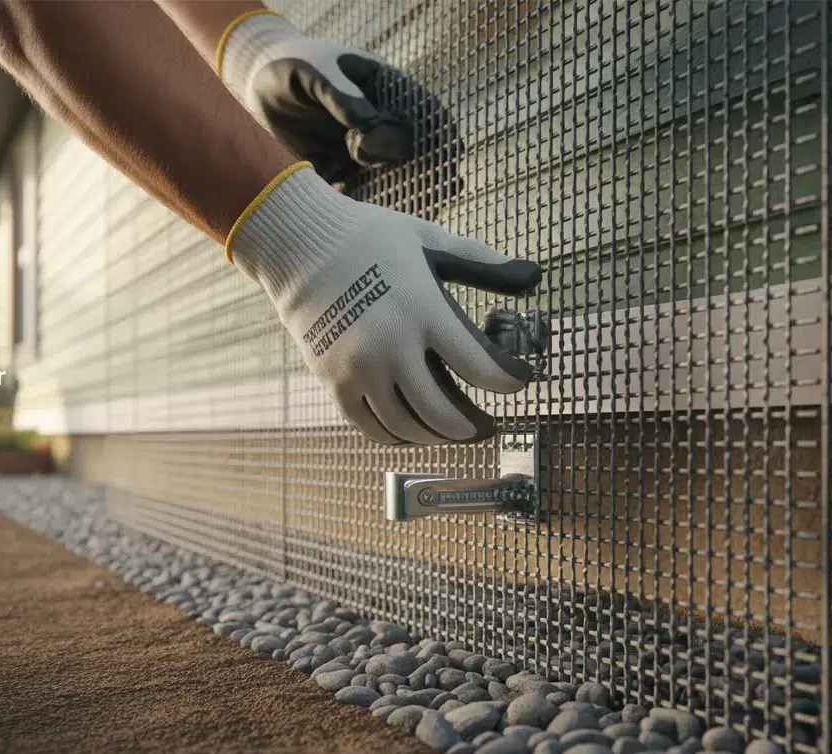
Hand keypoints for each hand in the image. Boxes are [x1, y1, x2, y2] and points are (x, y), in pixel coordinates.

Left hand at [217, 11, 460, 194]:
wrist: (256, 86)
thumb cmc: (292, 67)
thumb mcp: (316, 73)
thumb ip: (341, 96)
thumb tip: (368, 127)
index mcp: (386, 93)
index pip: (424, 114)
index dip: (441, 134)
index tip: (450, 152)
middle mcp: (381, 126)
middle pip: (414, 154)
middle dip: (424, 171)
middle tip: (436, 189)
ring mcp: (363, 153)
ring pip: (390, 180)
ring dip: (397, 197)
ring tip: (405, 217)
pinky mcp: (340, 173)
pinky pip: (356, 195)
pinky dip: (359, 208)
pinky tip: (358, 218)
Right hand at [229, 164, 540, 445]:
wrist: (298, 246)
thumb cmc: (370, 238)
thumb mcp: (429, 239)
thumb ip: (481, 262)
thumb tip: (532, 275)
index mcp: (422, 310)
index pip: (480, 368)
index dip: (509, 383)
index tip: (518, 381)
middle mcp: (391, 347)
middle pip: (445, 415)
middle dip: (475, 426)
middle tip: (488, 423)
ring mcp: (359, 371)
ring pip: (409, 428)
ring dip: (439, 436)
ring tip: (454, 430)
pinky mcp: (334, 383)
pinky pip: (372, 428)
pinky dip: (399, 436)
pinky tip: (415, 430)